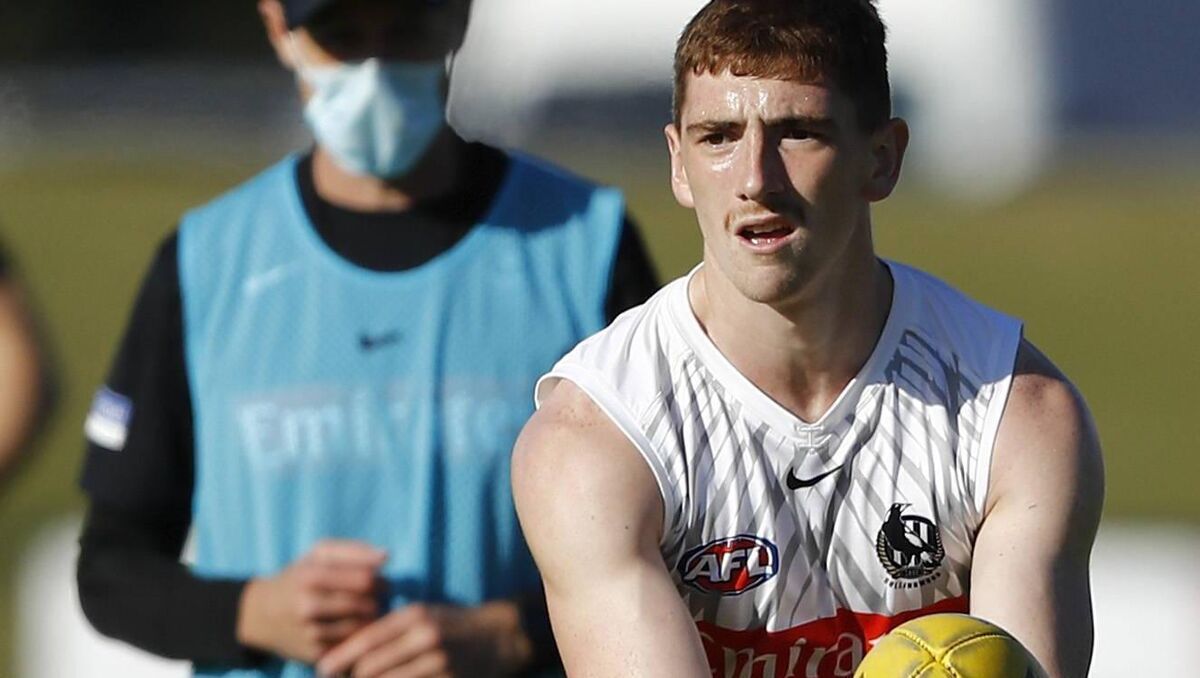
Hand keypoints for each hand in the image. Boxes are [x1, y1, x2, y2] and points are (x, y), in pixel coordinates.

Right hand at [237, 540, 386, 663]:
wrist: (261, 615)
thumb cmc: (299, 576)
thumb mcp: (318, 553)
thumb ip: (353, 550)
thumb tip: (386, 556)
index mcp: (310, 576)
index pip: (365, 579)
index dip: (380, 579)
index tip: (381, 580)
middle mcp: (308, 606)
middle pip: (366, 604)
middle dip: (377, 600)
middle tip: (375, 597)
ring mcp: (310, 633)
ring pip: (362, 627)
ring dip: (371, 618)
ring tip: (366, 610)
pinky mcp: (314, 655)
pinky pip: (351, 645)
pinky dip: (359, 636)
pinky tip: (354, 627)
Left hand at [315, 602, 532, 677]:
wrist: (499, 637)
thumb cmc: (453, 625)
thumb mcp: (423, 616)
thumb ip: (390, 630)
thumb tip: (351, 655)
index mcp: (414, 616)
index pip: (366, 638)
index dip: (340, 657)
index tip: (322, 668)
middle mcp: (424, 637)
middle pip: (370, 667)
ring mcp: (438, 661)